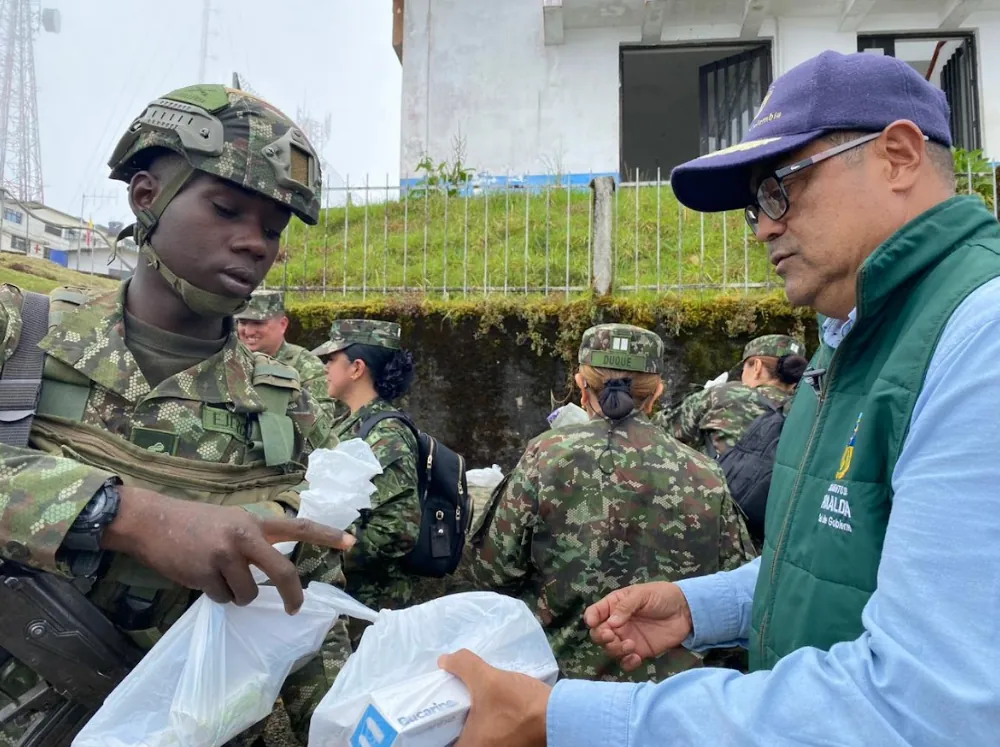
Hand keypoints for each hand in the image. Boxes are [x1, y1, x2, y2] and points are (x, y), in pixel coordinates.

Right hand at [101, 487, 355, 613]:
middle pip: (283, 572)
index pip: (298, 527)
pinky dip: (215, 596)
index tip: (353, 543)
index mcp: (255, 522)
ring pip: (248, 595)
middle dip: (293, 595)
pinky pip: (223, 600)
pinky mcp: (206, 574)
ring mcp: (225, 556)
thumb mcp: (231, 522)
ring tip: (218, 577)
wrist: (152, 522)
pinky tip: (200, 577)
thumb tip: (275, 573)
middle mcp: (245, 537)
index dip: (327, 536)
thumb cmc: (194, 524)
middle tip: (295, 608)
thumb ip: (254, 541)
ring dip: (237, 595)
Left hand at [439, 649, 549, 746]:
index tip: (439, 709)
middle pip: (459, 739)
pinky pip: (491, 739)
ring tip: (471, 703)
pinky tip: (492, 710)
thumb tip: (444, 660)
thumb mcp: (489, 679)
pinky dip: (490, 727)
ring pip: (477, 738)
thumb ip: (464, 666)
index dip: (437, 729)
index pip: (442, 742)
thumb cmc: (520, 705)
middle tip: (453, 702)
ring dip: (475, 725)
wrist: (560, 717)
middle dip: (456, 724)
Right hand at [585, 582, 692, 670]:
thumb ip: (626, 607)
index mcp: (614, 606)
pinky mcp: (640, 652)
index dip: (590, 619)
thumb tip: (611, 622)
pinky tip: (636, 657)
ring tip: (630, 645)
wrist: (686, 611)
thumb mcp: (643, 594)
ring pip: (610, 649)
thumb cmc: (662, 596)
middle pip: (599, 634)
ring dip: (615, 650)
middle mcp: (617, 624)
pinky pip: (626, 662)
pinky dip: (627, 663)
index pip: (595, 613)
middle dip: (601, 637)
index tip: (593, 623)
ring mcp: (627, 638)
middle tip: (612, 636)